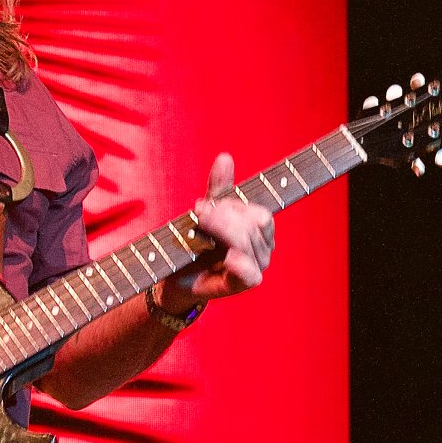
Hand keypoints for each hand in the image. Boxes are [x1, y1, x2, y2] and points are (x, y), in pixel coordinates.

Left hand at [162, 153, 274, 307]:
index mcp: (261, 230)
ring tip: (198, 227)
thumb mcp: (207, 211)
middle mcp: (264, 248)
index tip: (204, 205)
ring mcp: (257, 267)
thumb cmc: (196, 243)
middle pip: (252, 225)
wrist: (177, 275)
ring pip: (246, 243)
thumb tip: (225, 157)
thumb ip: (219, 187)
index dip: (233, 206)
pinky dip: (240, 263)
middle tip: (197, 214)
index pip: (259, 214)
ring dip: (220, 231)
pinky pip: (250, 273)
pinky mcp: (244, 285)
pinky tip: (228, 257)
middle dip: (222, 216)